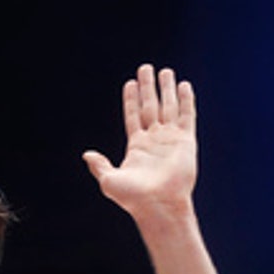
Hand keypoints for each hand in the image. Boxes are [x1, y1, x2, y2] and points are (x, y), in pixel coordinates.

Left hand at [83, 64, 197, 219]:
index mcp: (136, 147)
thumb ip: (99, 165)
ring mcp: (170, 140)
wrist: (157, 205)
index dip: (131, 99)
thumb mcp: (109, 179)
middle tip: (146, 68)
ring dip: (167, 89)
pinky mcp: (186, 142)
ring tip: (165, 71)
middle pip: (150, 106)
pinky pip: (186, 116)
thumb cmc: (132, 197)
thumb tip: (87, 155)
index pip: (133, 116)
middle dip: (148, 88)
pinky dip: (185, 101)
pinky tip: (183, 86)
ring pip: (168, 107)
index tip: (130, 83)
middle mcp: (154, 140)